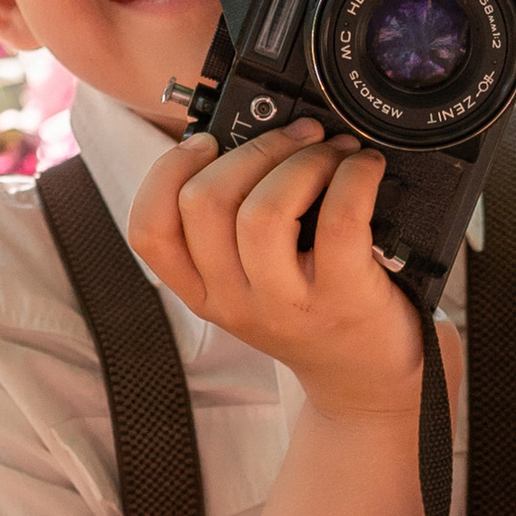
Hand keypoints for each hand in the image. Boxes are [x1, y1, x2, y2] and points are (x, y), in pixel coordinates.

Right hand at [125, 120, 440, 422]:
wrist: (366, 380)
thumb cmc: (313, 316)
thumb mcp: (250, 286)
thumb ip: (231, 230)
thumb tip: (243, 138)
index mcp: (203, 291)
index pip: (149, 230)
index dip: (168, 171)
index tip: (207, 142)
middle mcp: (235, 301)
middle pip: (204, 203)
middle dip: (253, 148)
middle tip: (296, 135)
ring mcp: (286, 304)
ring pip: (262, 211)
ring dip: (301, 161)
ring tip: (331, 152)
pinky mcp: (342, 298)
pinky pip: (338, 219)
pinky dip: (354, 177)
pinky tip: (363, 168)